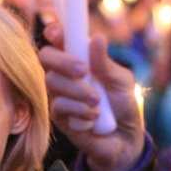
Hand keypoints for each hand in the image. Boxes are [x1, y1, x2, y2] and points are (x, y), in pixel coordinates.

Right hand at [41, 22, 144, 170]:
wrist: (125, 138)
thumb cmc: (122, 105)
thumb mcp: (121, 81)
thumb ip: (106, 63)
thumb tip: (96, 38)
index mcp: (78, 58)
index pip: (58, 39)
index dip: (54, 32)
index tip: (59, 32)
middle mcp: (64, 74)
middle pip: (46, 57)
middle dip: (63, 61)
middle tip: (83, 70)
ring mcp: (58, 94)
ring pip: (51, 82)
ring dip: (77, 90)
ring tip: (97, 101)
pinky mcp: (58, 117)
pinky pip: (59, 106)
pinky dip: (79, 110)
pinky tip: (95, 116)